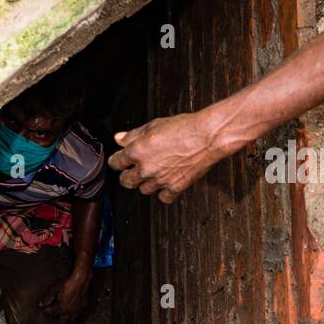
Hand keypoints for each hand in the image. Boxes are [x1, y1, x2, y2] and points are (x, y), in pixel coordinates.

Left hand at [38, 270, 88, 321]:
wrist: (81, 280)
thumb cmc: (68, 283)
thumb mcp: (55, 289)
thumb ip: (48, 297)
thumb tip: (41, 304)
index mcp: (62, 307)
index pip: (52, 312)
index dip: (47, 311)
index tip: (45, 310)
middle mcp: (70, 311)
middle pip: (62, 321)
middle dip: (56, 323)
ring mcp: (77, 309)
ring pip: (70, 320)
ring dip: (65, 322)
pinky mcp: (83, 306)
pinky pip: (78, 315)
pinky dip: (73, 318)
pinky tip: (72, 318)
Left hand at [107, 111, 224, 202]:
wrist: (207, 137)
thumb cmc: (184, 128)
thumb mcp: (154, 125)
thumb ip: (133, 134)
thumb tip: (119, 138)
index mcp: (137, 151)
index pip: (116, 162)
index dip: (117, 161)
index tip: (119, 160)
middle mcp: (146, 169)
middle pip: (126, 181)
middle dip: (127, 175)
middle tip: (133, 170)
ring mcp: (160, 180)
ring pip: (144, 190)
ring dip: (146, 183)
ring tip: (154, 174)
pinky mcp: (175, 188)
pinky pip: (163, 197)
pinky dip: (164, 192)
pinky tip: (167, 183)